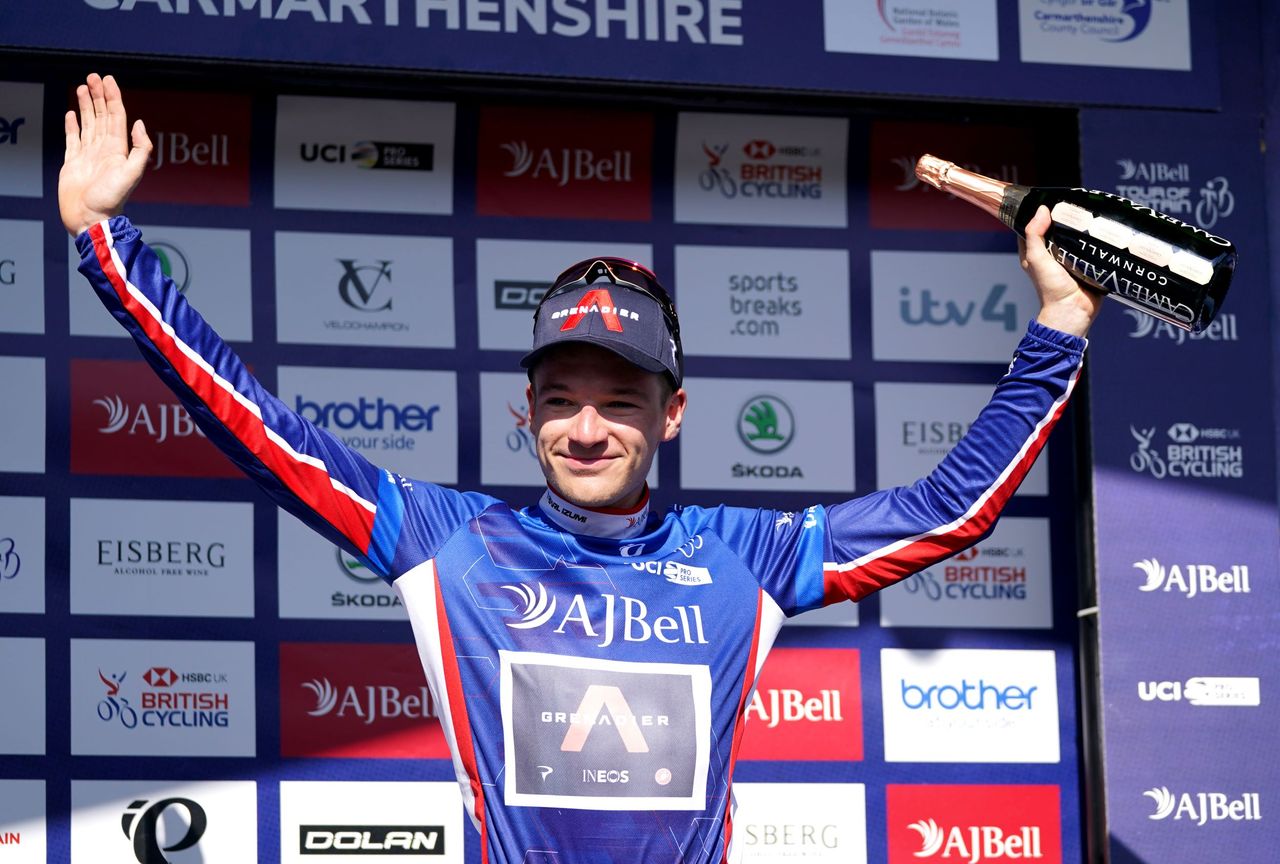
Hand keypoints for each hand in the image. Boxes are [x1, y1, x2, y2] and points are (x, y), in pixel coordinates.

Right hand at [59, 73, 151, 236]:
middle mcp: (104, 150)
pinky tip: (72, 114)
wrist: (90, 219)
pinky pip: (73, 139)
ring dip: (86, 105)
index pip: (116, 117)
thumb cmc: (111, 200)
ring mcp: (88, 155)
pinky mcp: (73, 162)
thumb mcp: (132, 173)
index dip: (112, 97)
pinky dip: (72, 125)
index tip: (107, 80)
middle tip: (93, 77)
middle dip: (99, 96)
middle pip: (102, 116)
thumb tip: (139, 124)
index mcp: (118, 149)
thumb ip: (140, 149)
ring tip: (83, 88)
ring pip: (88, 124)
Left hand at [1020, 205, 1103, 336]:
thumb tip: (1042, 210)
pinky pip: (1089, 247)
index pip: (1033, 226)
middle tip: (1076, 201)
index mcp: (1034, 253)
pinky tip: (1102, 226)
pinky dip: (1094, 238)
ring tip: (1092, 209)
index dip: (1039, 213)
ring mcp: (1069, 258)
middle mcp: (1051, 254)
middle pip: (1057, 229)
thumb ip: (1035, 235)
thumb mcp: (1037, 259)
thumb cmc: (1051, 288)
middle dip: (1064, 217)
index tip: (1050, 198)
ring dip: (1082, 227)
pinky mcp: (1086, 263)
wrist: (1074, 311)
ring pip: (1074, 236)